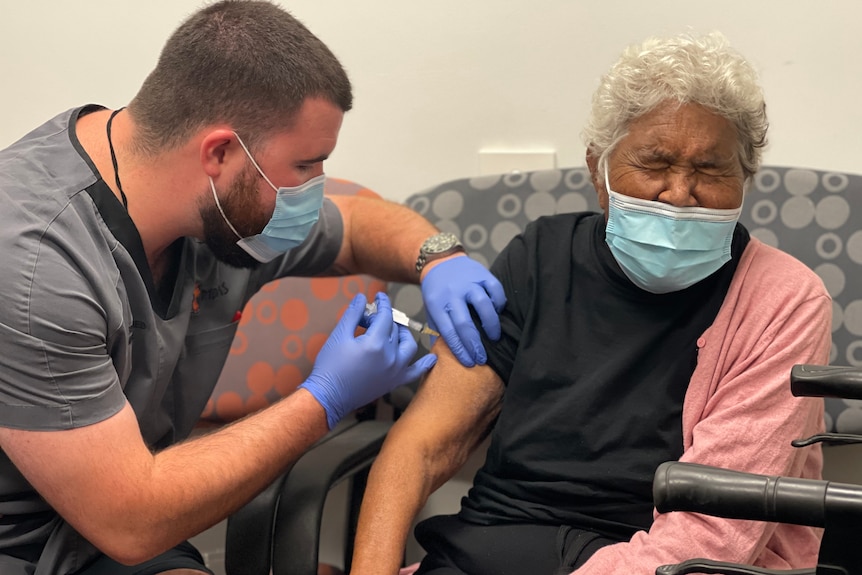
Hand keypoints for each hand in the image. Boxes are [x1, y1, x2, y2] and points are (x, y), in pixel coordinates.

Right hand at [300, 292, 436, 428]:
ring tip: (393, 330)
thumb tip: (362, 297)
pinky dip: (424, 365)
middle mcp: (390, 357)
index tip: (379, 297)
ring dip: (403, 334)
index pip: (385, 316)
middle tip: (371, 318)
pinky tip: (432, 358)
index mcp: (376, 343)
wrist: (328, 396)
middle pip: (395, 330)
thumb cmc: (330, 366)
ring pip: (408, 346)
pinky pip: (415, 372)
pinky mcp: (394, 382)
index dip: (382, 304)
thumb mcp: (339, 335)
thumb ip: (353, 314)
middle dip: (385, 319)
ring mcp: (395, 371)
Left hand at [420, 255, 506, 366]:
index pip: (449, 332)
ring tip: (494, 337)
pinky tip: (498, 312)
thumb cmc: (437, 292)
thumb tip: (442, 358)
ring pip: (483, 304)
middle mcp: (453, 293)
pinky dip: (499, 303)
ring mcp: (468, 282)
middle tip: (483, 358)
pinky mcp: (483, 274)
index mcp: (437, 304)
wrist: (441, 262)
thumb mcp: (431, 311)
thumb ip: (438, 332)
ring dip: (490, 324)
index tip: (469, 362)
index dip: (460, 350)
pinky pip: (495, 290)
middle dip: (475, 344)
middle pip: (465, 322)